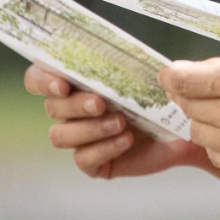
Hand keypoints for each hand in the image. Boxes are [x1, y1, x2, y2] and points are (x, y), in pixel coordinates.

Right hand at [23, 63, 204, 179]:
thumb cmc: (159, 95)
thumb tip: (126, 57)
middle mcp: (70, 110)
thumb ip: (128, 65)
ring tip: (121, 123)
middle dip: (75, 104)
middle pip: (51, 107)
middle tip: (102, 103)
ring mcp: (79, 138)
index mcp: (75, 82)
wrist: (182, 129)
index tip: (63, 84)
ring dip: (89, 128)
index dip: (42, 80)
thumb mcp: (145, 76)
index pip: (37, 78)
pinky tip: (126, 140)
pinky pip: (83, 159)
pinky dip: (104, 148)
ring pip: (60, 135)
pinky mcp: (93, 162)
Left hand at [159, 57, 219, 184]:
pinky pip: (215, 153)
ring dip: (204, 116)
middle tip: (194, 84)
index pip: (188, 80)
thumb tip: (200, 62)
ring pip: (197, 130)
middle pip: (189, 104)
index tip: (172, 72)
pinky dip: (219, 139)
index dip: (175, 74)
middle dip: (189, 92)